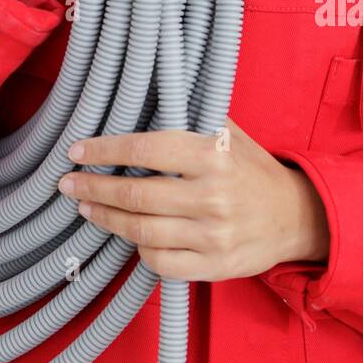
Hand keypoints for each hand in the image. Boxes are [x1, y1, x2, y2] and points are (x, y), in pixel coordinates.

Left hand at [57, 120, 329, 282]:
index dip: (105, 150)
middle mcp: (212, 196)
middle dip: (94, 186)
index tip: (77, 151)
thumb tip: (138, 96)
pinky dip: (138, 249)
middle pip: (135, 194)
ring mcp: (213, 235)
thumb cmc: (251, 168)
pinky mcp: (214, 266)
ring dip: (106, 218)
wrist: (294, 216)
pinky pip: (161, 262)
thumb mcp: (227, 131)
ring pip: (142, 231)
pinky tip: (128, 235)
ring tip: (86, 206)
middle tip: (68, 182)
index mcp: (212, 155)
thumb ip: (188, 116)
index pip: (146, 149)